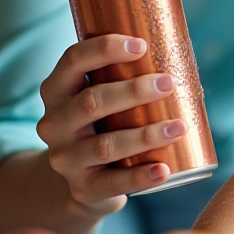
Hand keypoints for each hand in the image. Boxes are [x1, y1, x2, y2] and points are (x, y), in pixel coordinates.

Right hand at [34, 34, 186, 218]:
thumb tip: (180, 55)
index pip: (73, 61)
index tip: (142, 45)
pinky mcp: (83, 188)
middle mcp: (53, 124)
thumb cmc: (103, 126)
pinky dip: (141, 177)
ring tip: (179, 127)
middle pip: (90, 102)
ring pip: (105, 146)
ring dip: (145, 135)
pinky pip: (113, 183)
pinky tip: (164, 170)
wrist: (83, 181)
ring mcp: (65, 159)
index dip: (105, 49)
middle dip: (133, 91)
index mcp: (56, 91)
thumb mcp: (100, 99)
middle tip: (169, 83)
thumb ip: (123, 77)